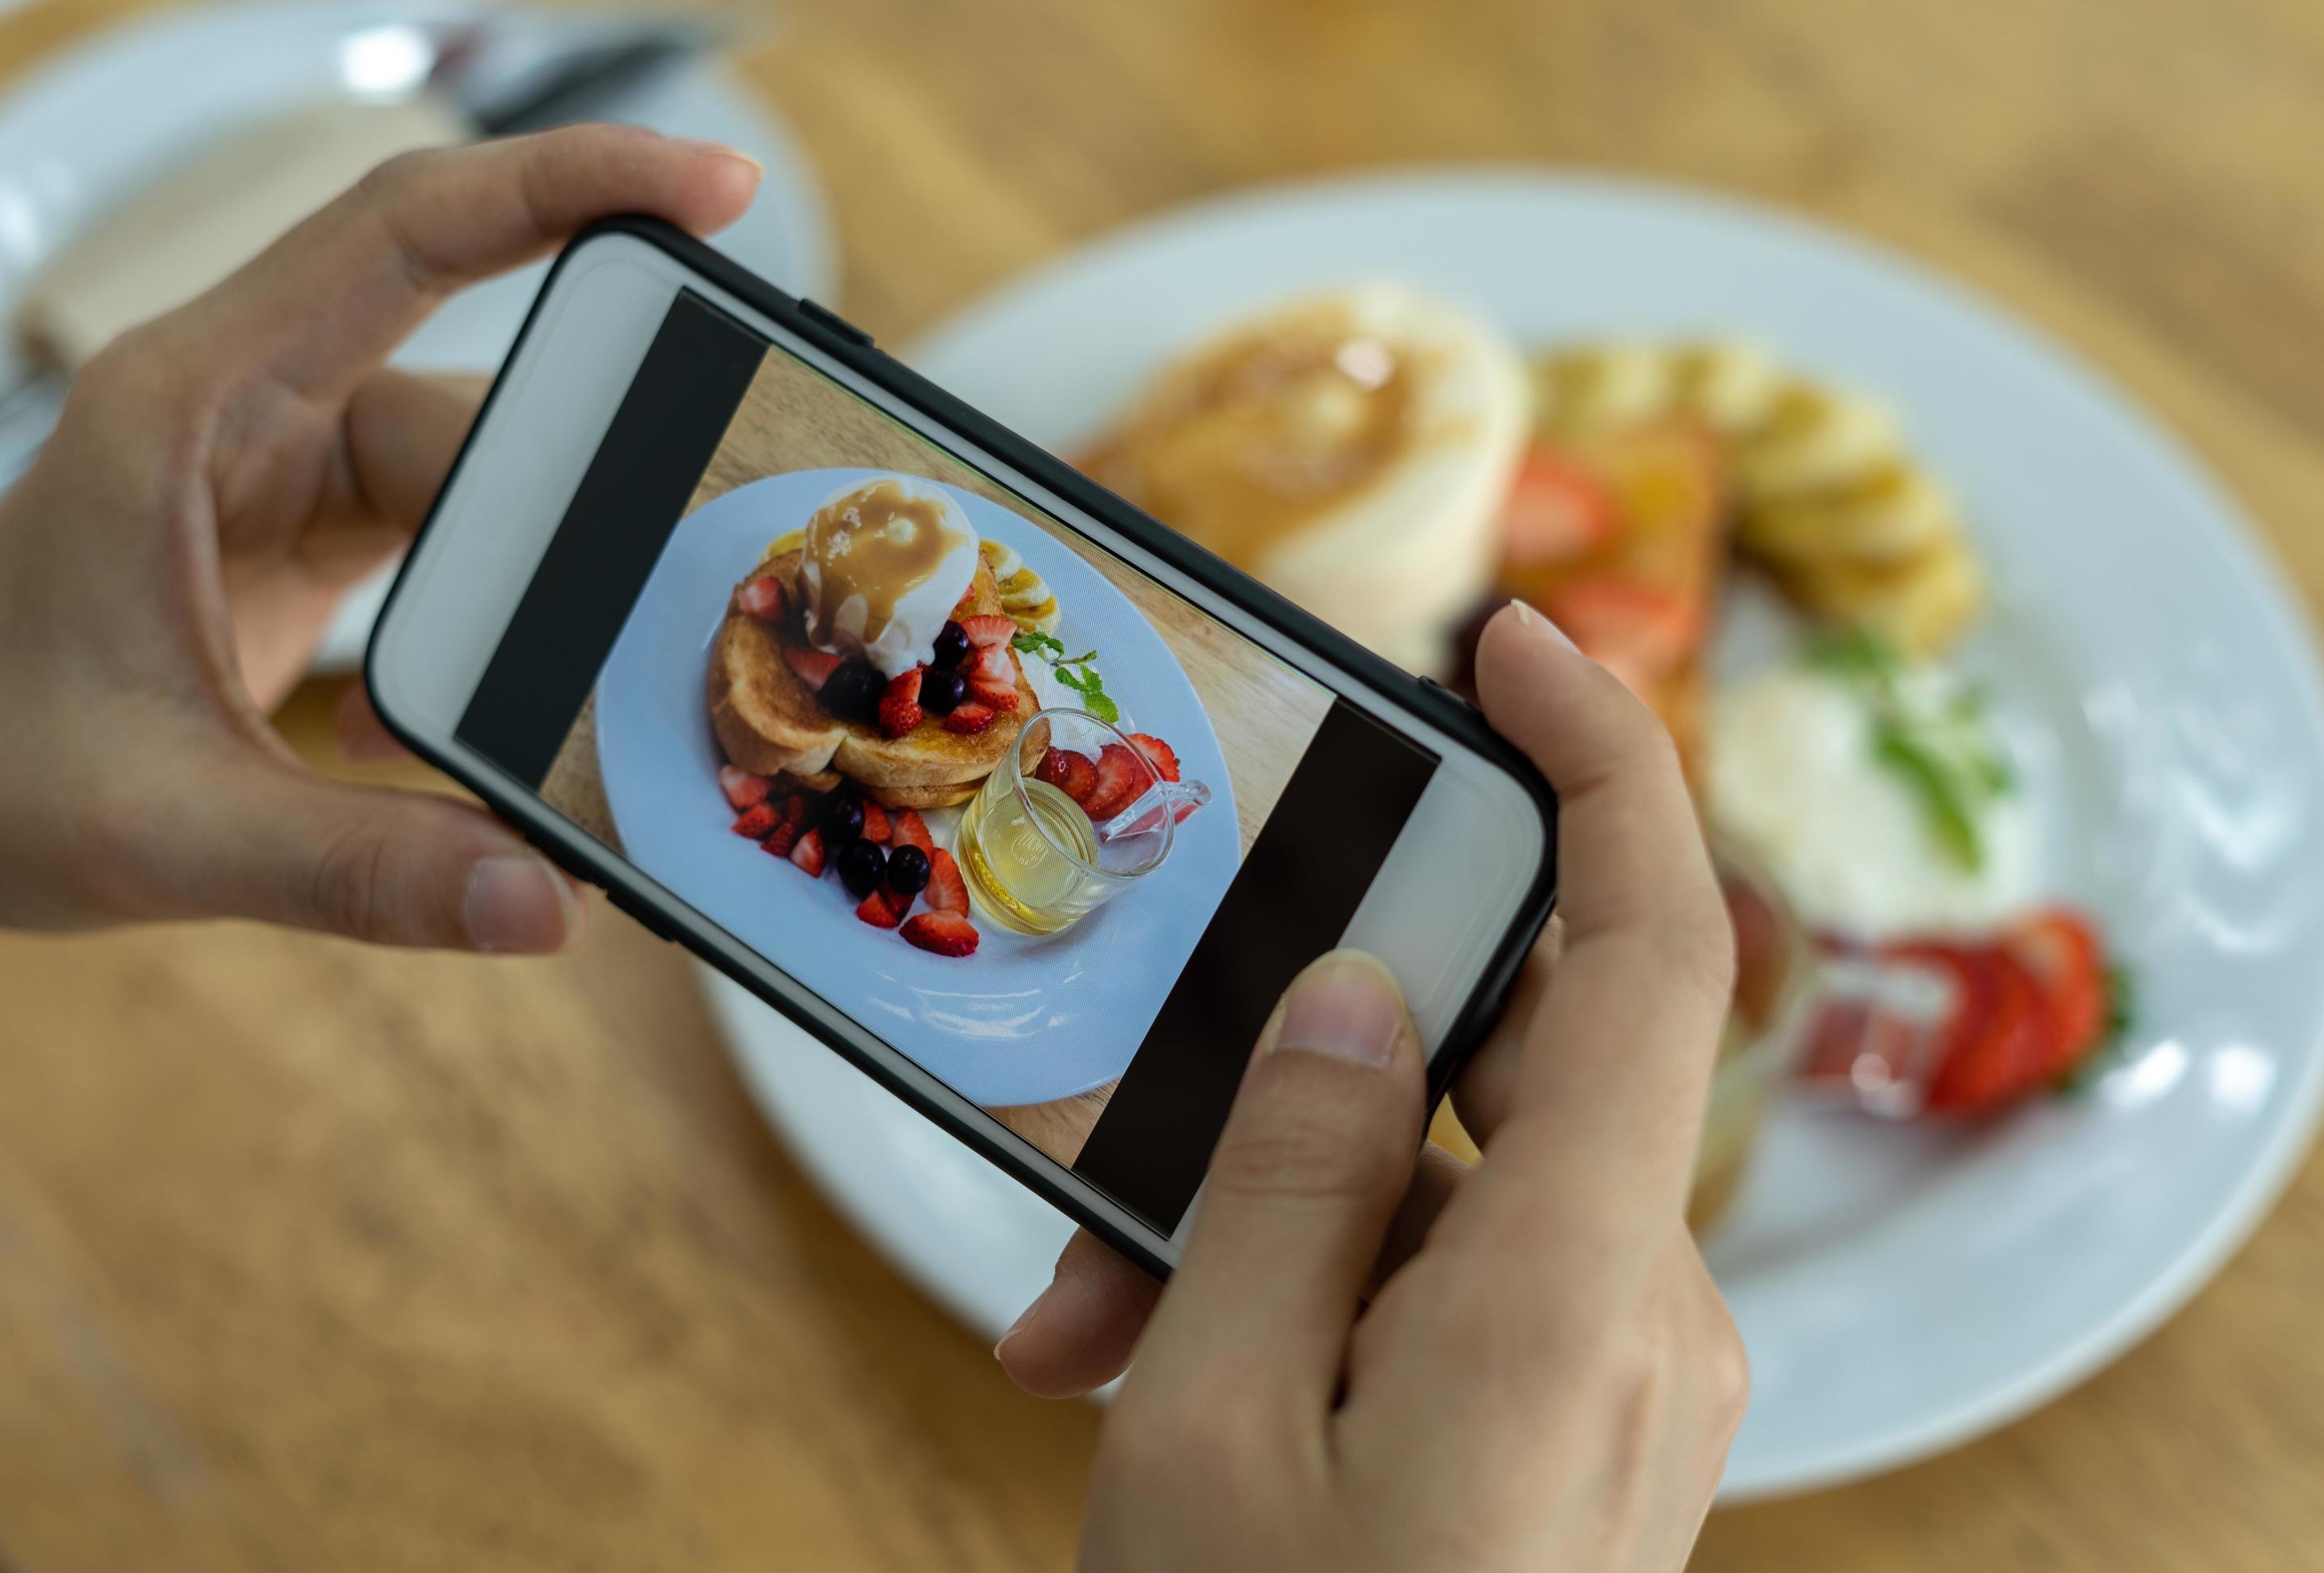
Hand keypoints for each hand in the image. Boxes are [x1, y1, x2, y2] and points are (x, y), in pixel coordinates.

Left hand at [0, 127, 758, 948]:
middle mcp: (249, 413)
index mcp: (194, 407)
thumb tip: (540, 902)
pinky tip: (467, 717)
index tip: (713, 187)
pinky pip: (453, 544)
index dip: (567, 184)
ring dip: (538, 575)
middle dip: (591, 469)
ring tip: (596, 659)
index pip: (406, 233)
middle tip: (692, 541)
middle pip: (478, 395)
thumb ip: (360, 869)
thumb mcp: (164, 827)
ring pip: (482, 477)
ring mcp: (283, 473)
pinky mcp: (312, 538)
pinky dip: (491, 624)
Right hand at [1009, 604, 1746, 1569]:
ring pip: (1438, 1202)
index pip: (1654, 944)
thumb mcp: (1216, 1426)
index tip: (1518, 645)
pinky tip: (1160, 1379)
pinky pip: (1448, 1298)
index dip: (1608, 758)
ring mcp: (1619, 1379)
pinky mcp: (1578, 1428)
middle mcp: (1641, 1316)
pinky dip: (1311, 1305)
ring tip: (1090, 1326)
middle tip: (1132, 1127)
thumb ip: (1290, 1183)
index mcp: (1575, 1292)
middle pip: (1495, 1074)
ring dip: (1263, 1230)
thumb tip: (1349, 1004)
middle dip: (1299, 1074)